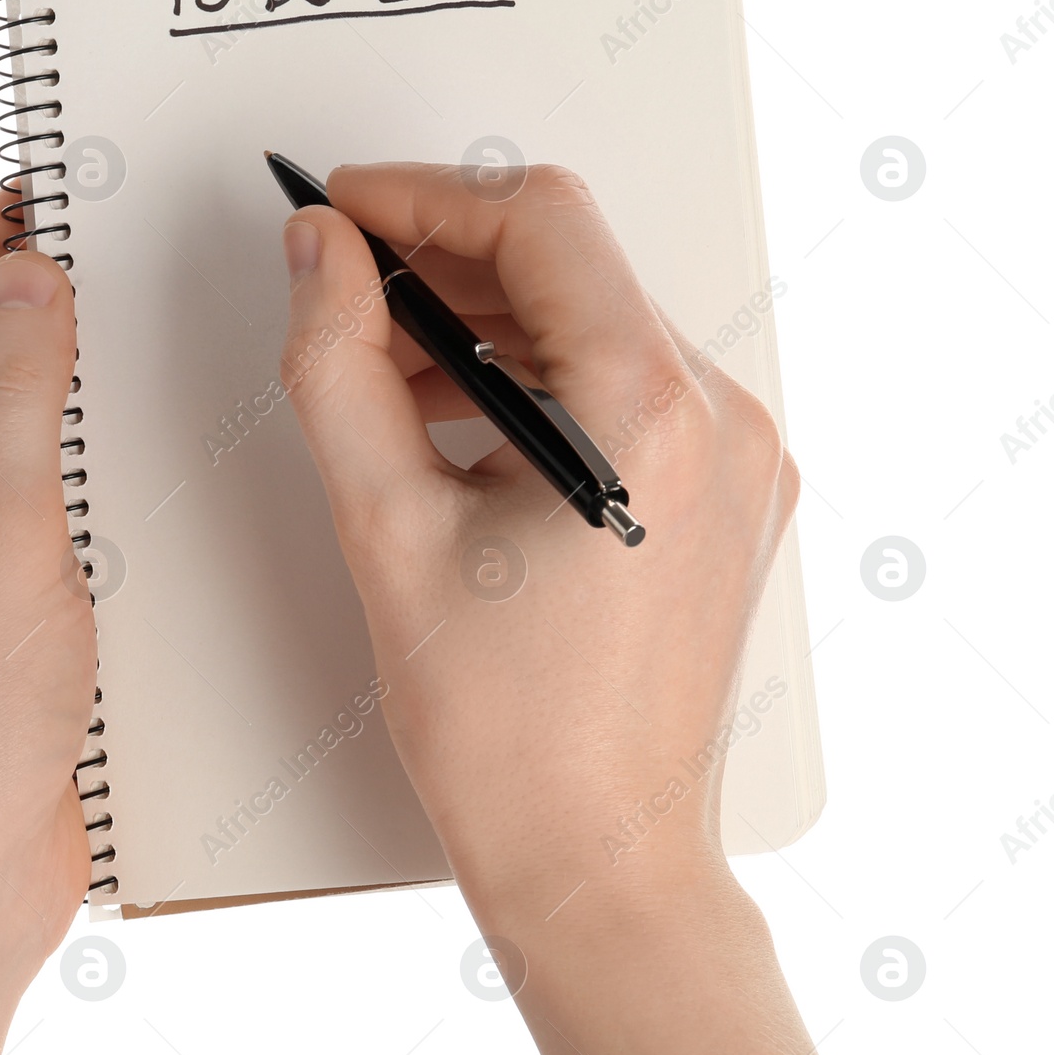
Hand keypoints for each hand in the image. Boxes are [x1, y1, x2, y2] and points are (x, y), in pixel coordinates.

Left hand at [0, 197, 92, 1054]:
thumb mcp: (2, 525)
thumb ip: (14, 392)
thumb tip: (24, 269)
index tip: (62, 178)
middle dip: (33, 276)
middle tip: (121, 236)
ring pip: (12, 411)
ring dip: (65, 358)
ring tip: (146, 322)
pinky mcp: (8, 592)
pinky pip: (46, 484)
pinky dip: (89, 442)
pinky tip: (149, 454)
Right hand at [279, 163, 841, 1054]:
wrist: (599, 859)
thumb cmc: (511, 738)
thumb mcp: (386, 529)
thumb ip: (336, 365)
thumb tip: (320, 257)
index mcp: (651, 414)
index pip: (539, 221)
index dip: (423, 195)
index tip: (345, 208)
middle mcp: (718, 420)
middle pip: (567, 263)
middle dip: (441, 259)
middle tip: (342, 281)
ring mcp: (732, 456)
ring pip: (590, 320)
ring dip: (480, 320)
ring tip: (380, 363)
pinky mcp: (721, 489)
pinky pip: (618, 381)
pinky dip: (529, 375)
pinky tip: (450, 414)